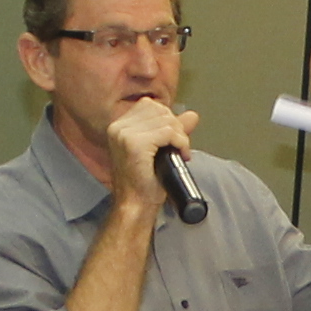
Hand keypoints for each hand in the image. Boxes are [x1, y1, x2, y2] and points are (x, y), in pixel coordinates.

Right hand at [104, 94, 202, 214]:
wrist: (135, 205)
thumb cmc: (144, 183)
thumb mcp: (160, 150)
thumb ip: (173, 130)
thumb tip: (192, 115)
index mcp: (118, 126)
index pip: (149, 105)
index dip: (167, 119)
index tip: (172, 140)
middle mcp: (118, 127)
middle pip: (159, 110)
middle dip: (176, 127)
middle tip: (179, 148)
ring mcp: (124, 134)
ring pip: (166, 120)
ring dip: (180, 136)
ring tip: (179, 153)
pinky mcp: (135, 144)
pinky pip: (168, 132)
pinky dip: (181, 143)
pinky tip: (181, 156)